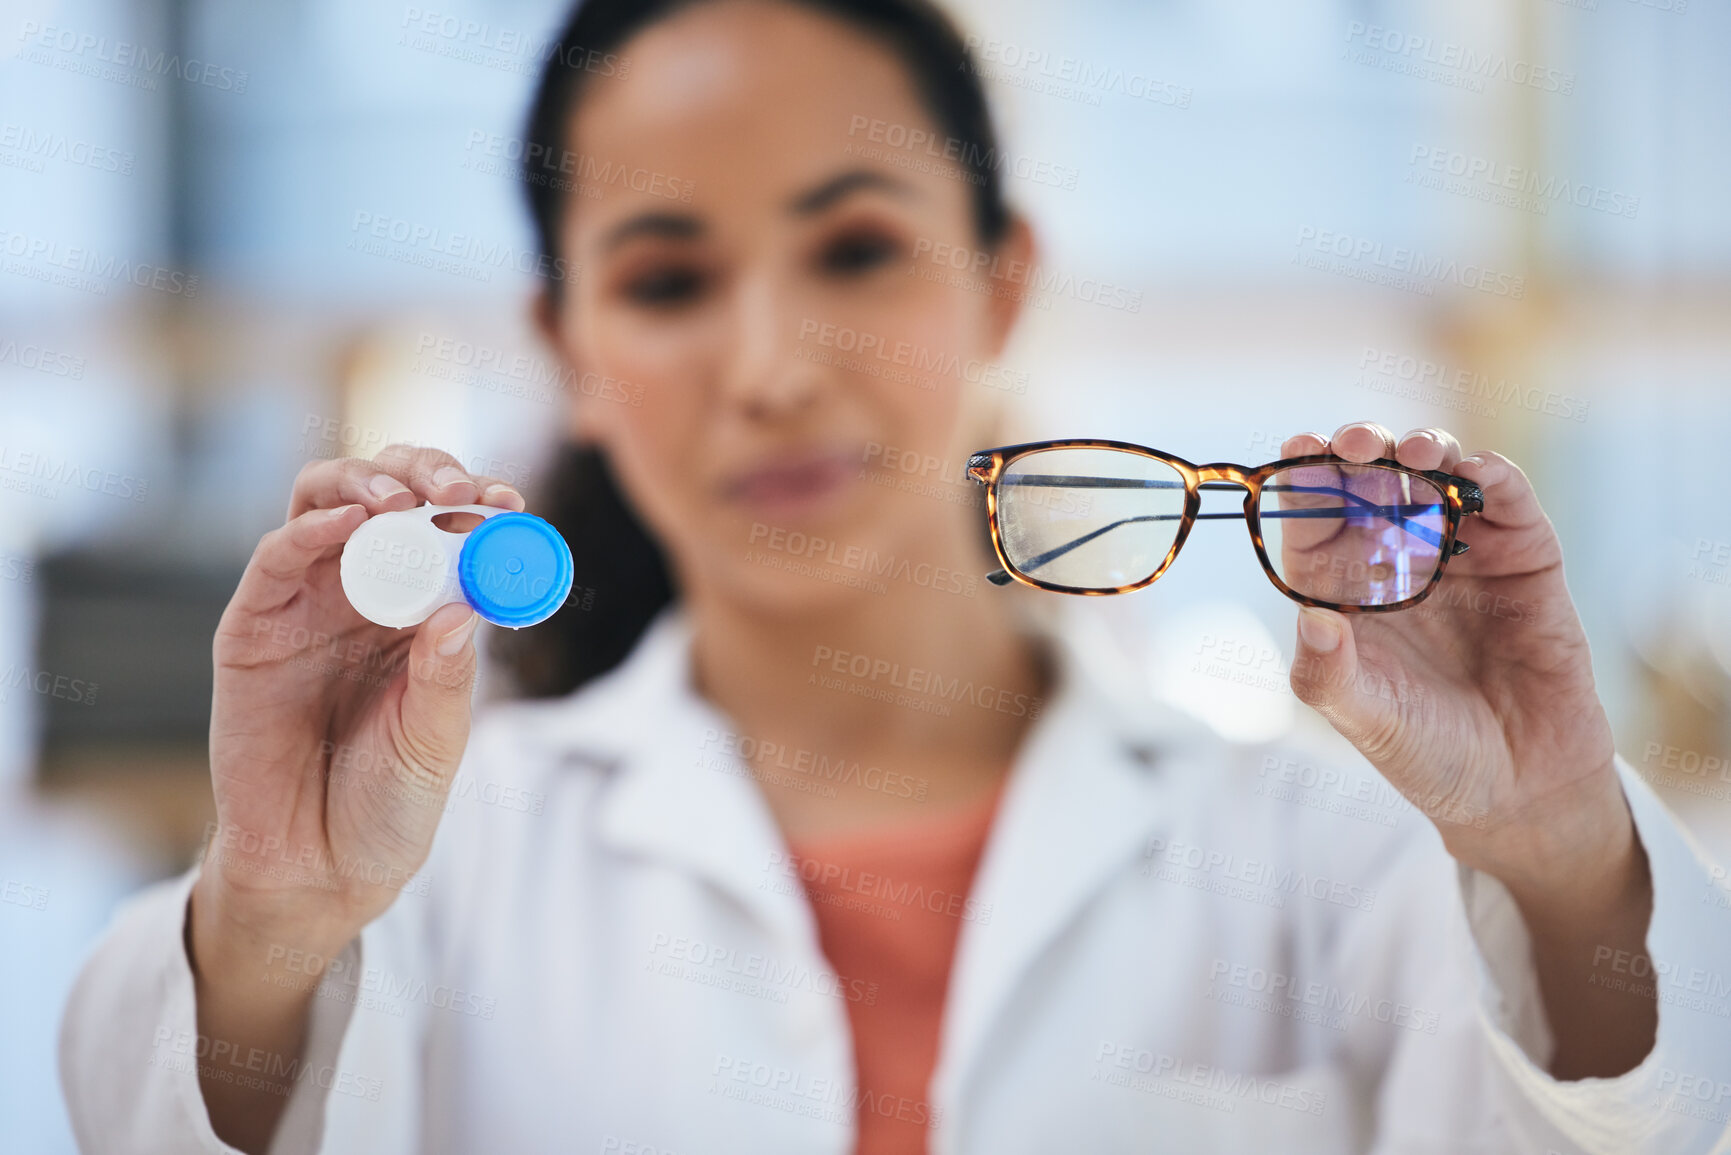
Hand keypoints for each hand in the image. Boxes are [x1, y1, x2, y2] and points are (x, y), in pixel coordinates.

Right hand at [195, 445, 525, 943]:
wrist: (318, 869)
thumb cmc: (388, 801)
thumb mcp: (437, 737)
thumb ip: (449, 672)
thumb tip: (464, 603)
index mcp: (418, 610)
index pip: (446, 529)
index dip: (476, 504)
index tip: (512, 503)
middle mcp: (362, 593)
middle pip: (385, 495)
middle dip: (424, 473)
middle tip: (460, 489)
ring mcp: (305, 604)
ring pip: (326, 502)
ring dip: (367, 484)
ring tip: (405, 500)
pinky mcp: (251, 628)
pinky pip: (275, 557)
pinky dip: (310, 528)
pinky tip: (350, 525)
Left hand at [1280, 422, 1629, 890]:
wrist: (1518, 789)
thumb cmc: (1424, 750)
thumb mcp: (1364, 718)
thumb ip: (1330, 674)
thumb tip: (1310, 619)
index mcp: (1344, 587)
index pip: (1316, 519)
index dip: (1305, 481)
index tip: (1295, 450)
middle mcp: (1399, 558)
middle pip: (1373, 482)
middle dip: (1362, 451)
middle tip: (1355, 444)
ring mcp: (1462, 553)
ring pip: (1438, 476)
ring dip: (1426, 450)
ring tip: (1413, 452)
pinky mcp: (1525, 559)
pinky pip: (1507, 503)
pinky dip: (1493, 478)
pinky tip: (1477, 471)